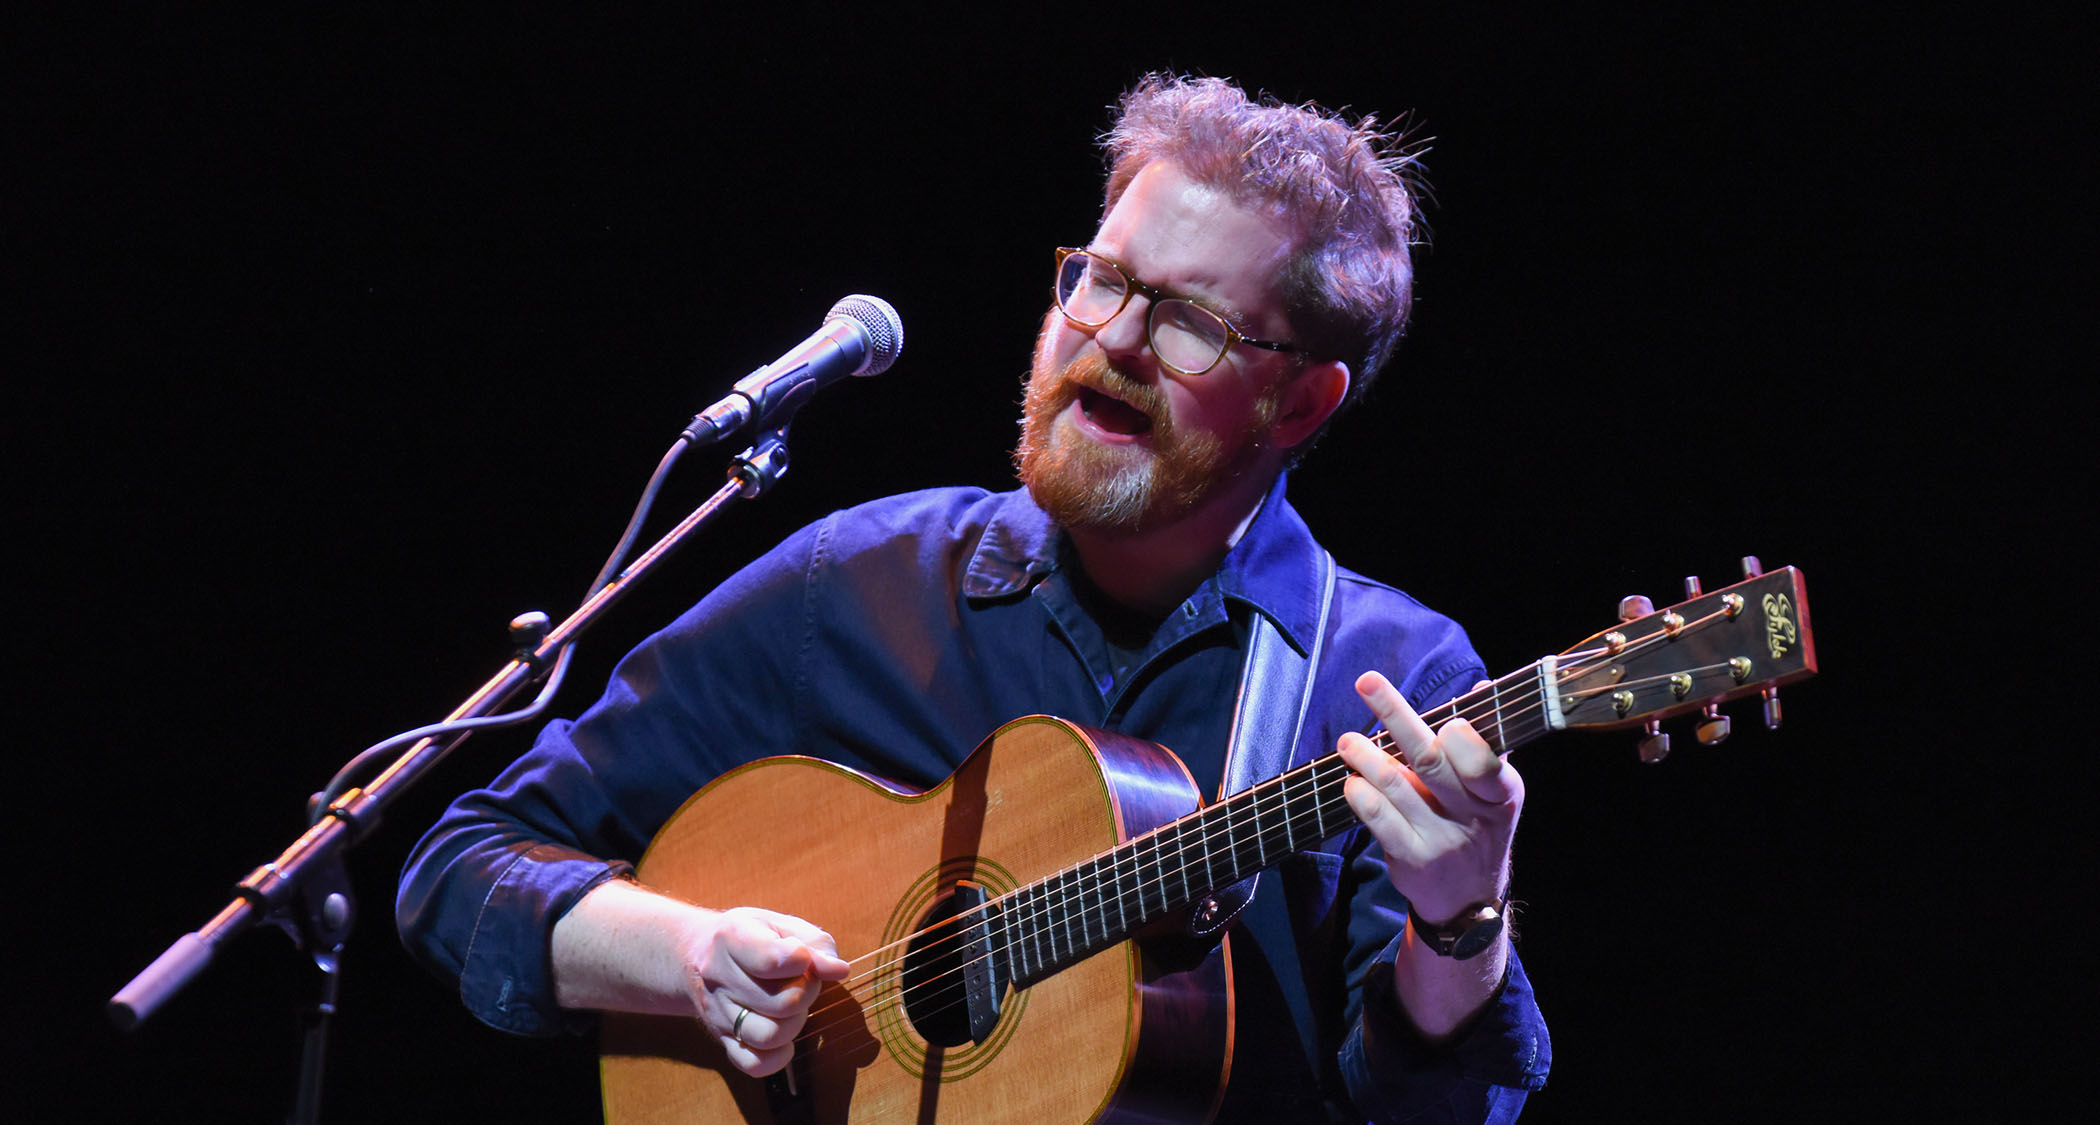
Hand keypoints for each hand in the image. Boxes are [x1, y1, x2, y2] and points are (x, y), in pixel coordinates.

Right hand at [680, 907, 851, 1076]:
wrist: (696, 955)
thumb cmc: (750, 937)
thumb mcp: (780, 924)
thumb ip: (815, 943)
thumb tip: (838, 970)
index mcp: (732, 939)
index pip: (772, 961)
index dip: (803, 961)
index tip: (803, 956)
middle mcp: (719, 978)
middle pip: (783, 1003)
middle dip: (807, 992)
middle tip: (803, 980)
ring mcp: (718, 1013)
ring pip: (769, 1037)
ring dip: (795, 1023)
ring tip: (791, 1007)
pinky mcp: (722, 1040)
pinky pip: (754, 1064)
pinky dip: (778, 1055)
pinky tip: (782, 1034)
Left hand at [1336, 671, 1523, 924]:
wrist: (1470, 899)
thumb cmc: (1478, 825)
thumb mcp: (1495, 790)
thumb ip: (1485, 741)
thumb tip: (1478, 687)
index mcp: (1501, 794)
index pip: (1485, 764)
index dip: (1464, 740)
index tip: (1447, 720)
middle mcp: (1472, 816)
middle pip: (1430, 759)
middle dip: (1396, 715)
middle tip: (1366, 682)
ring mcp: (1440, 839)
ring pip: (1396, 785)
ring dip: (1366, 755)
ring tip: (1347, 741)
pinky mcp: (1411, 858)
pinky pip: (1379, 819)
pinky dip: (1361, 795)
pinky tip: (1351, 782)